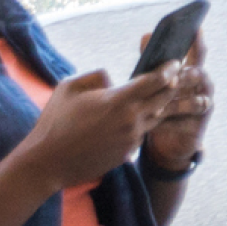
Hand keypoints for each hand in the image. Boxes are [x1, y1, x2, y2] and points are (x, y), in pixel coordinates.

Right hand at [14, 65, 179, 192]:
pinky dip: (146, 122)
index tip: (174, 62)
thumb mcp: (69, 87)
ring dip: (162, 104)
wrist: (48, 163)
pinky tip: (143, 116)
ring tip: (166, 93)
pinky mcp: (128, 152)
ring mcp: (132, 138)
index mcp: (118, 100)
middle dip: (173, 85)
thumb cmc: (54, 122)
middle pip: (165, 98)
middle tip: (177, 75)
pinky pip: (143, 132)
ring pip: (157, 116)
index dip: (168, 70)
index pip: (156, 81)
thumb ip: (96, 76)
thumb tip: (112, 78)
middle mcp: (131, 119)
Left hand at [142, 32, 213, 172]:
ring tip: (161, 104)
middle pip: (200, 74)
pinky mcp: (198, 126)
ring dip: (180, 100)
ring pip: (198, 100)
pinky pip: (187, 122)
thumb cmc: (161, 103)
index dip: (198, 41)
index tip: (196, 27)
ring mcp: (204, 106)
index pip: (198, 53)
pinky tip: (155, 124)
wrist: (168, 139)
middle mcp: (203, 87)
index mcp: (193, 72)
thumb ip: (154, 60)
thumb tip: (147, 35)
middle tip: (174, 74)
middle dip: (187, 74)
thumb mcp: (156, 81)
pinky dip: (171, 122)